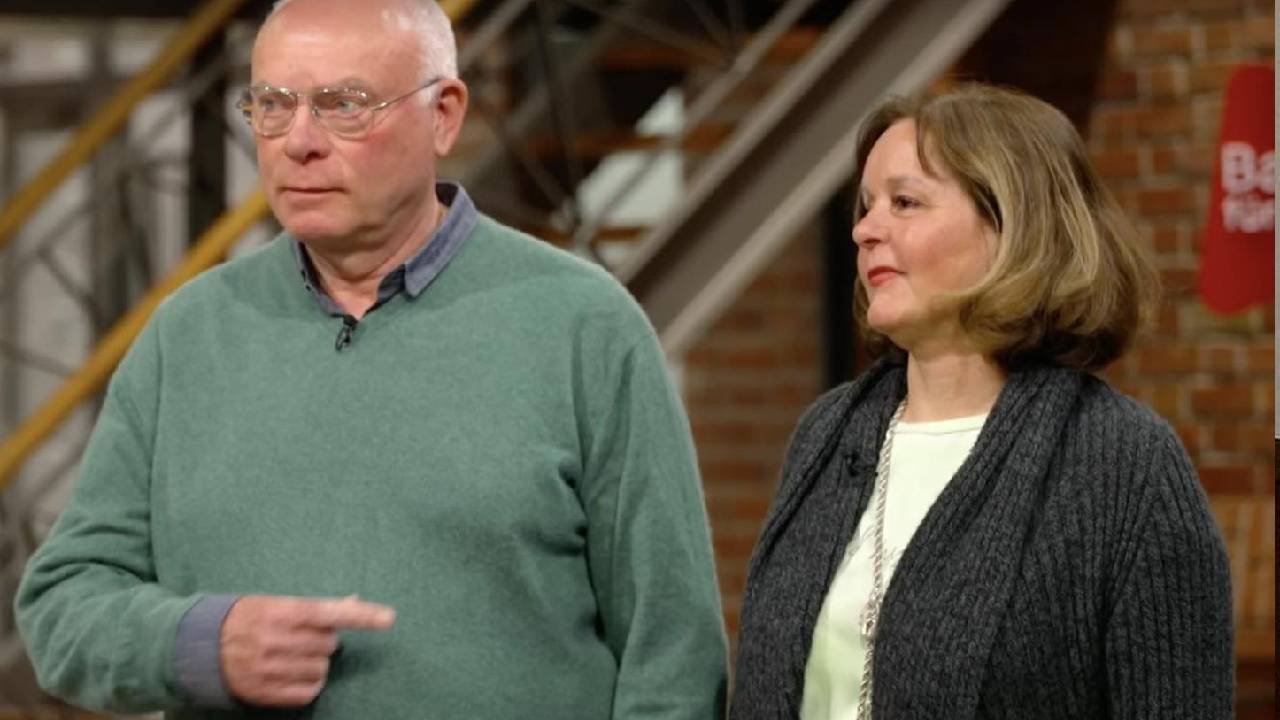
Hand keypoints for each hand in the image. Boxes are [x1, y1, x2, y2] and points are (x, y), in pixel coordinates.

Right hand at [219, 594, 394, 706]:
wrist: (201, 647)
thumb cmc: (249, 618)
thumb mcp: (277, 603)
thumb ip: (317, 606)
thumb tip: (356, 601)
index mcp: (280, 611)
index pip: (329, 612)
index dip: (362, 616)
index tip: (389, 618)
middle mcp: (274, 639)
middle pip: (329, 644)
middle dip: (322, 642)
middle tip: (302, 638)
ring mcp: (268, 668)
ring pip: (321, 670)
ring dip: (316, 664)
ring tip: (294, 656)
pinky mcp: (263, 692)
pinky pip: (308, 693)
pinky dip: (309, 685)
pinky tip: (293, 674)